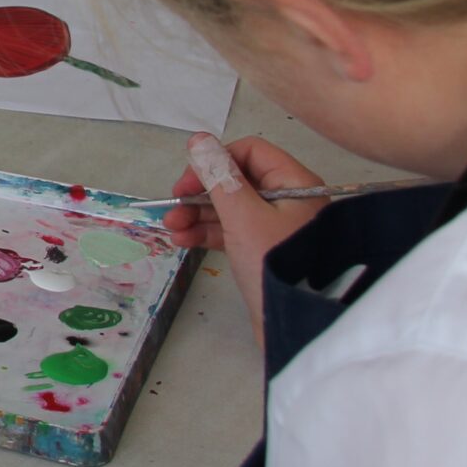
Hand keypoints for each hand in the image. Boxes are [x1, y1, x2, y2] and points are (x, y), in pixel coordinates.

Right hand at [158, 133, 327, 348]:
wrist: (296, 325)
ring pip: (230, 207)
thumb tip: (199, 140)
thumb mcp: (243, 216)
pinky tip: (184, 240)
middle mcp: (289, 200)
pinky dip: (207, 233)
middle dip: (199, 192)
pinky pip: (232, 231)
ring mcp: (277, 226)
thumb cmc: (275, 264)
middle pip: (236, 180)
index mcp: (294, 184)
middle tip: (172, 206)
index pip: (249, 152)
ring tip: (171, 229)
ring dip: (196, 214)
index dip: (214, 162)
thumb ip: (219, 177)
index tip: (186, 182)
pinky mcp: (265, 250)